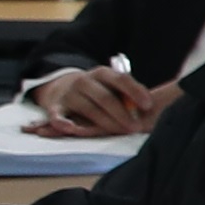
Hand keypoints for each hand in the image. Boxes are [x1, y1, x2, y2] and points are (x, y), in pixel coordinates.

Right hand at [28, 65, 156, 136]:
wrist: (61, 87)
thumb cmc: (97, 90)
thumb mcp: (111, 86)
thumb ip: (127, 94)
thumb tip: (150, 108)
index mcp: (103, 73)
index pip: (121, 79)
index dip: (136, 91)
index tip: (149, 105)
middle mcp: (84, 81)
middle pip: (106, 98)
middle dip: (122, 113)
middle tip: (136, 127)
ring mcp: (69, 94)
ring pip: (89, 109)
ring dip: (105, 122)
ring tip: (120, 131)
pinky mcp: (54, 107)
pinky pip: (58, 116)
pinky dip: (63, 123)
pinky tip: (72, 129)